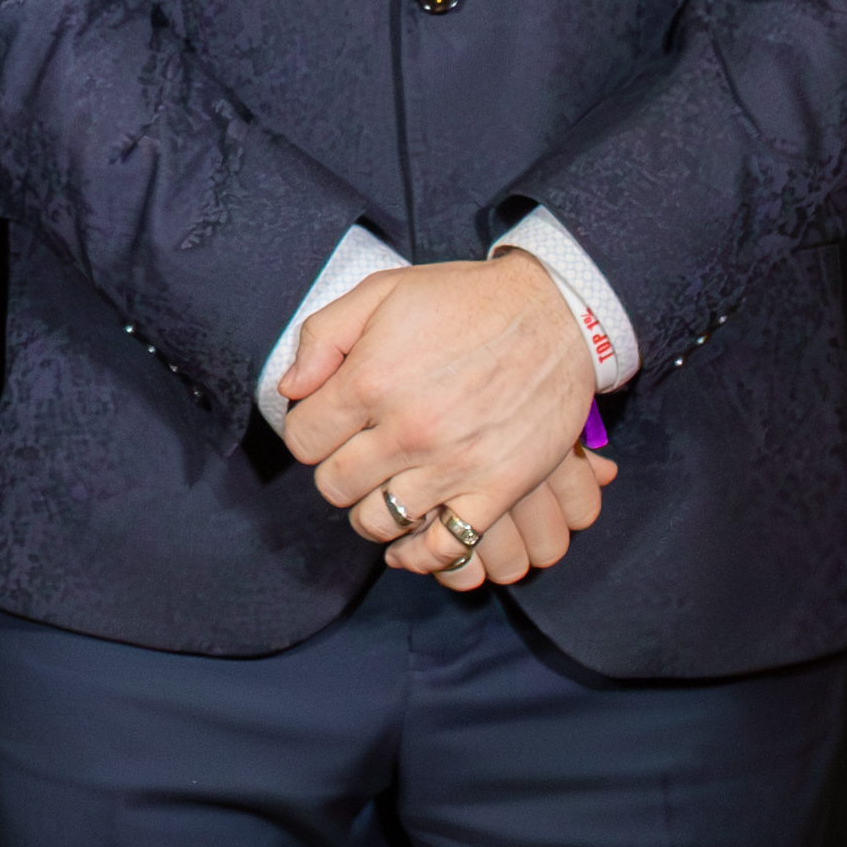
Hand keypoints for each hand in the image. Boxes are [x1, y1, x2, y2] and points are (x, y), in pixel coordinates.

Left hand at [284, 252, 598, 578]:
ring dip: (370, 510)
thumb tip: (290, 389)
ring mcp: (453, 465)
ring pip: (378, 521)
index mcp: (371, 379)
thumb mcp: (380, 291)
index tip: (327, 423)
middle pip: (334, 485)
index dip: (308, 430)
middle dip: (336, 469)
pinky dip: (419, 554)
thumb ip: (322, 336)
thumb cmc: (463, 299)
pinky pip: (443, 547)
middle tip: (356, 452)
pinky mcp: (498, 488)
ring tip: (381, 487)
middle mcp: (407, 430)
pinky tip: (407, 542)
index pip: (302, 438)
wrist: (556, 312)